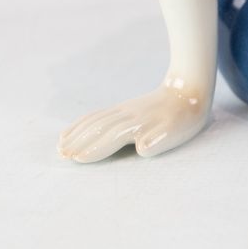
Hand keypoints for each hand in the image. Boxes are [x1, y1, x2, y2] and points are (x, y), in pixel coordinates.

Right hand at [58, 79, 210, 162]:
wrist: (188, 89)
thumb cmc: (185, 117)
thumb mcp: (178, 130)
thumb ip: (160, 139)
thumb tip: (142, 146)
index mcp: (139, 124)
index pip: (112, 137)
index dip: (95, 149)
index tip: (77, 159)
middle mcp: (126, 116)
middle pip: (98, 129)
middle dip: (79, 142)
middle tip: (61, 156)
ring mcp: (122, 110)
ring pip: (94, 121)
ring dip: (76, 133)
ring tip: (60, 146)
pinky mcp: (121, 108)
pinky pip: (97, 115)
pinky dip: (81, 123)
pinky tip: (70, 130)